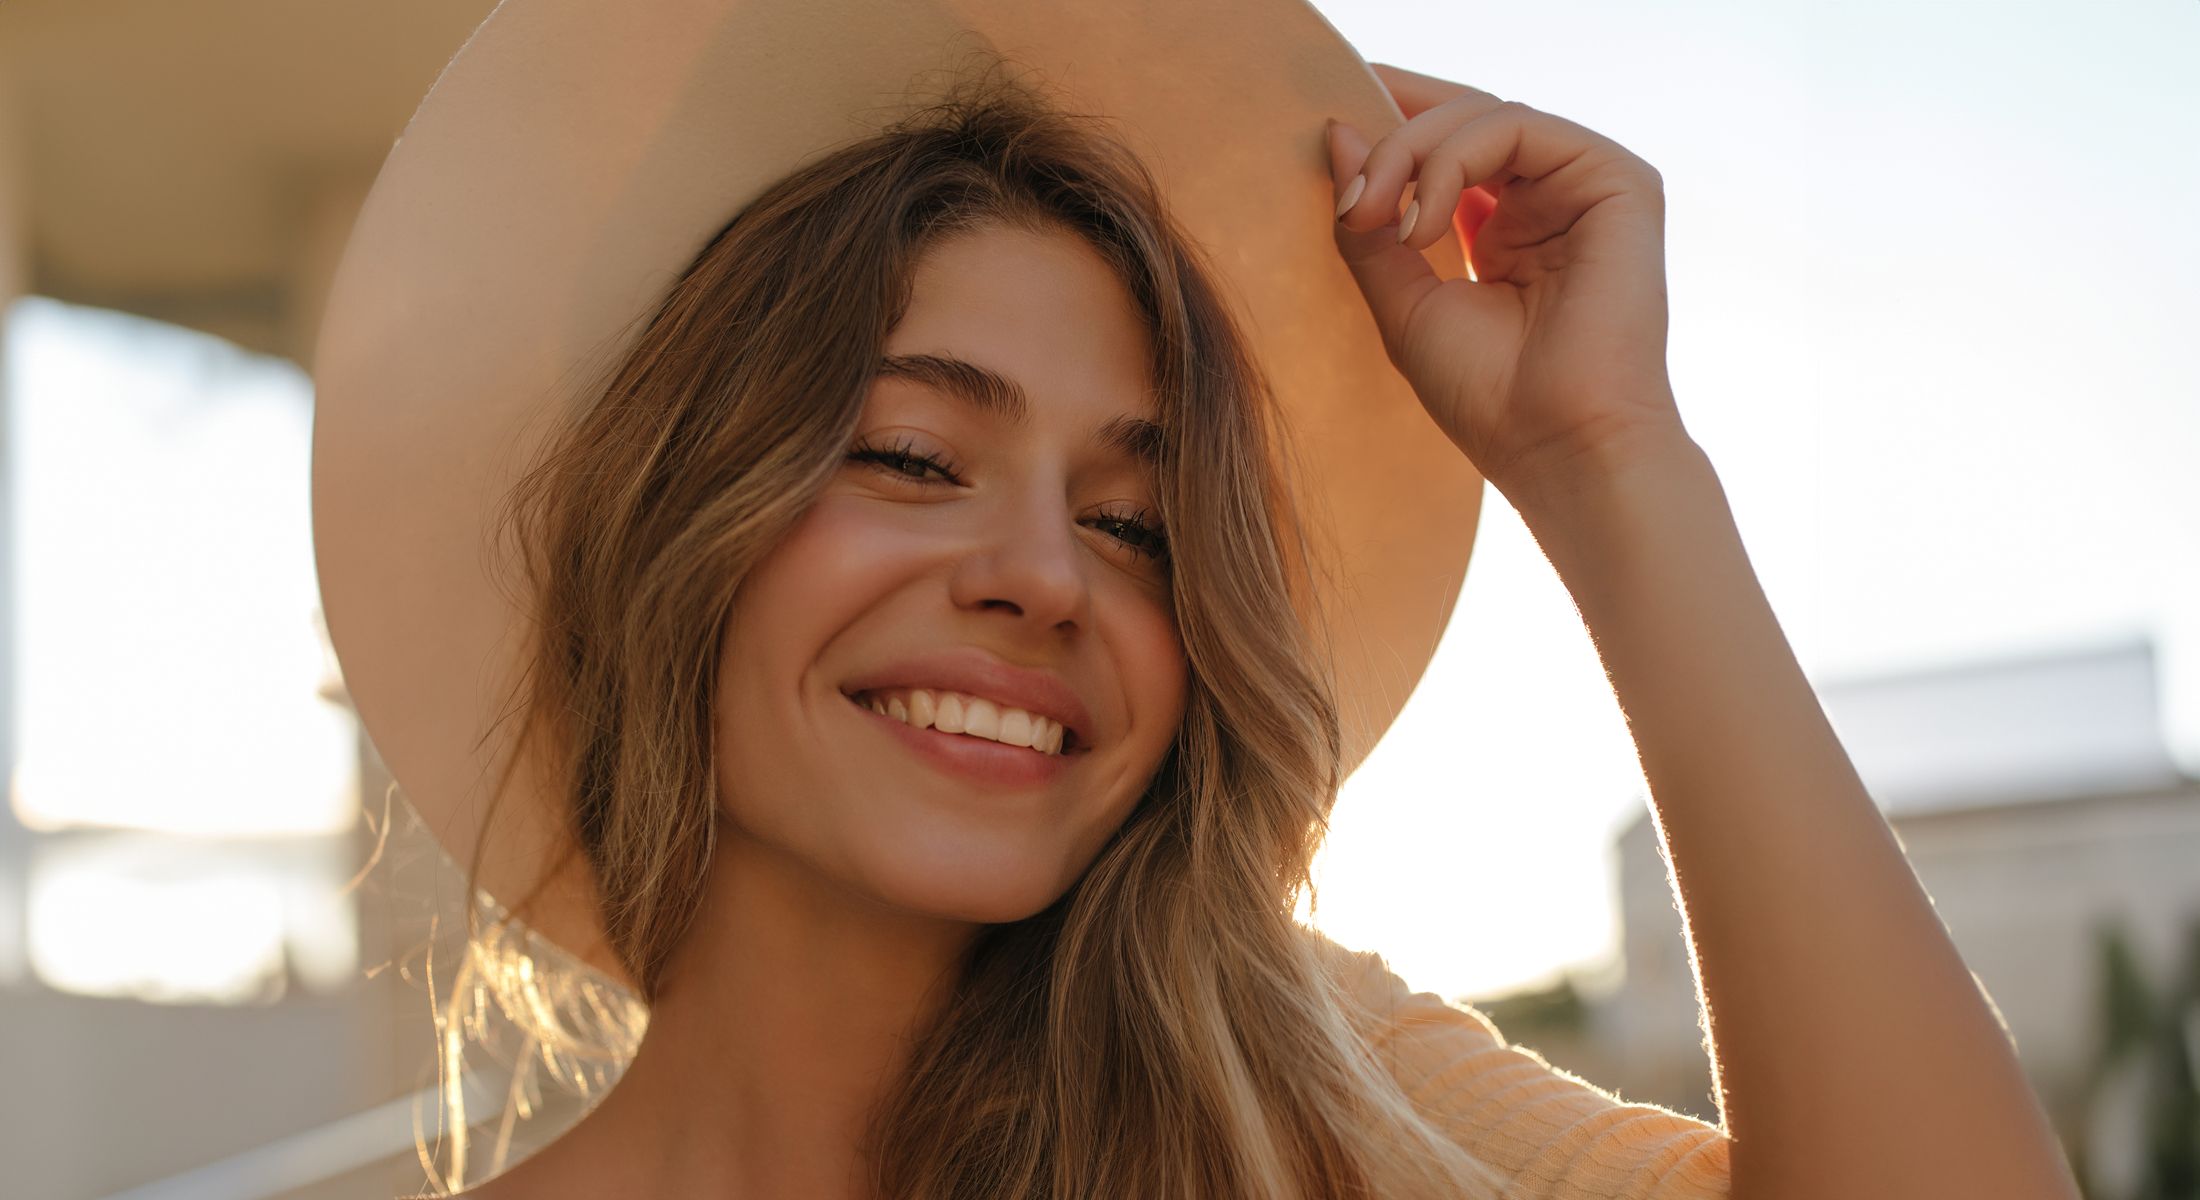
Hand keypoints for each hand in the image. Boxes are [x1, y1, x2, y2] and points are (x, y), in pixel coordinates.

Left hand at [1329, 63, 1689, 495]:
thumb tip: (1337, 133)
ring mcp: (1585, 187)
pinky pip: (1517, 127)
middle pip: (1462, 119)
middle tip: (1348, 197)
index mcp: (1507, 225)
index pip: (1449, 145)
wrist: (1557, 448)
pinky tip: (1419, 224)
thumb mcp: (1401, 303)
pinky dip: (1452, 161)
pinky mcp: (1617, 181)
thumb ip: (1368, 224)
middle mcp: (1549, 199)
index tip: (1327, 121)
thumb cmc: (1486, 397)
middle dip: (1391, 139)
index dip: (1391, 121)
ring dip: (1410, 153)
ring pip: (1484, 116)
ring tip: (1372, 215)